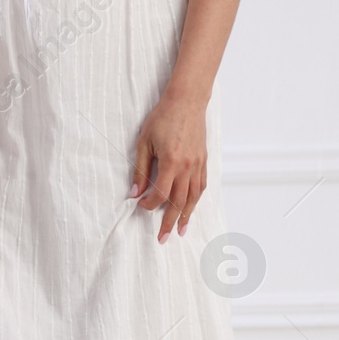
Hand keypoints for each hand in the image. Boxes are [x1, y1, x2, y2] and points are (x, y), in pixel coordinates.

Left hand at [131, 95, 207, 242]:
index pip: (161, 194)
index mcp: (171, 162)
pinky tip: (191, 208)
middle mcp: (187, 167)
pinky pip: (201, 186)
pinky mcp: (204, 161)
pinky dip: (196, 200)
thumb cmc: (163, 118)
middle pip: (179, 202)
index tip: (141, 206)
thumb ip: (140, 170)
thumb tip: (134, 193)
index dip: (150, 204)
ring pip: (193, 197)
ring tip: (181, 231)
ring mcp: (198, 165)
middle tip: (163, 238)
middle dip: (170, 222)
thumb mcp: (144, 142)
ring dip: (186, 216)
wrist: (187, 101)